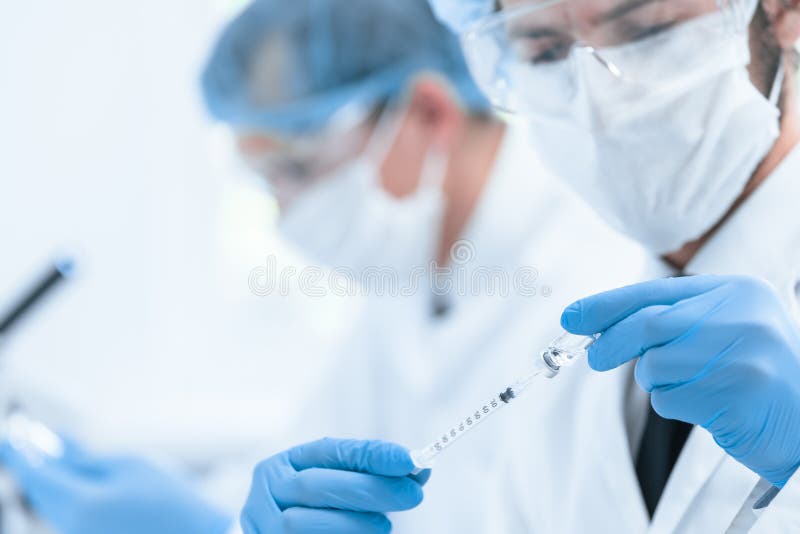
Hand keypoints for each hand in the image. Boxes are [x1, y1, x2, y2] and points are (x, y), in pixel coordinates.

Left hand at [0, 437, 231, 533]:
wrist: (193, 533)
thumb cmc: (166, 495)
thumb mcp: (127, 464)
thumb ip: (84, 456)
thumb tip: (53, 443)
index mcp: (81, 502)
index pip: (36, 473)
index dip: (19, 452)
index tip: (9, 434)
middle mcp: (71, 525)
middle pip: (39, 492)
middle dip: (30, 465)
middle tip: (23, 440)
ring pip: (49, 504)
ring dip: (44, 481)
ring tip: (45, 456)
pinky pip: (63, 514)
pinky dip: (60, 495)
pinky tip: (67, 481)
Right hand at [241, 438, 429, 533]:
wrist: (278, 532)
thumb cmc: (316, 509)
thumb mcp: (338, 482)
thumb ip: (371, 475)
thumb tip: (420, 471)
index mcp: (286, 463)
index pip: (331, 451)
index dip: (370, 455)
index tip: (409, 460)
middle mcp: (268, 490)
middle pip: (314, 486)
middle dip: (367, 490)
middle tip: (412, 494)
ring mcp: (262, 522)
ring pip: (300, 523)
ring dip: (351, 524)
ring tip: (385, 526)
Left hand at [561, 275, 799, 486]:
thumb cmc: (758, 375)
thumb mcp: (726, 329)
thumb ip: (675, 320)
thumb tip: (602, 326)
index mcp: (738, 290)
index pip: (655, 291)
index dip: (607, 305)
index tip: (572, 316)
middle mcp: (742, 315)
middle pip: (647, 324)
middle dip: (610, 341)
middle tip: (594, 357)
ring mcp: (741, 353)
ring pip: (654, 365)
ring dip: (659, 382)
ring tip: (698, 387)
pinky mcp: (735, 393)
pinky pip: (670, 399)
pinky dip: (676, 406)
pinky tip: (711, 407)